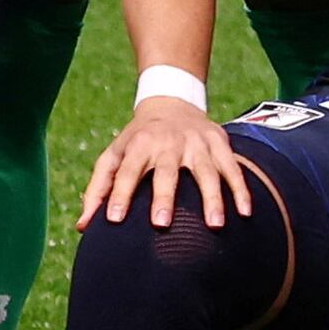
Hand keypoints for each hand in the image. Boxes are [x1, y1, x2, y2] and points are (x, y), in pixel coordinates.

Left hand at [80, 91, 247, 233]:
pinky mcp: (220, 143)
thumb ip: (98, 188)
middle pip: (166, 171)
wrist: (172, 103)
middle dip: (163, 197)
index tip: (113, 220)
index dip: (119, 194)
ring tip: (215, 225)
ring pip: (206, 171)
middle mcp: (168, 142)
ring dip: (212, 198)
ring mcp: (197, 142)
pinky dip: (241, 189)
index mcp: (138, 144)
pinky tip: (245, 213)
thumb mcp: (112, 155)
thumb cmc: (137, 140)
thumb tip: (83, 226)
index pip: (126, 171)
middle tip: (160, 224)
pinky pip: (233, 168)